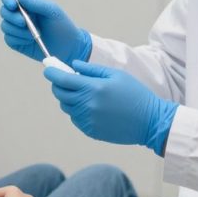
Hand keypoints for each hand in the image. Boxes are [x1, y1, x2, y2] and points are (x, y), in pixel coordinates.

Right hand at [0, 0, 91, 64]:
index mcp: (28, 1)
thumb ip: (36, 3)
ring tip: (33, 34)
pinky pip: (9, 39)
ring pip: (5, 26)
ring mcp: (17, 28)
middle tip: (24, 22)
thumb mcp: (52, 10)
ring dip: (17, 30)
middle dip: (12, 17)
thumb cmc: (62, 25)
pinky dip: (18, 39)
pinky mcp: (17, 41)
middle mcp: (20, 13)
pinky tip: (29, 40)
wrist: (68, 47)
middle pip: (4, 11)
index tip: (13, 5)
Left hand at [44, 60, 178, 155]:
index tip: (48, 68)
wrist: (150, 121)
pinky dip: (77, 111)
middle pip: (60, 94)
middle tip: (65, 79)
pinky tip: (91, 107)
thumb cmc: (135, 94)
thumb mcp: (115, 75)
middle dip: (58, 85)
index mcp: (93, 88)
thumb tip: (72, 65)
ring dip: (68, 98)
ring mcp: (88, 120)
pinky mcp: (90, 131)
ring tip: (82, 93)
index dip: (52, 72)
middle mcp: (87, 105)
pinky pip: (75, 119)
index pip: (63, 79)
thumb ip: (91, 69)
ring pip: (66, 107)